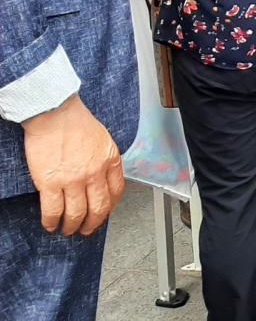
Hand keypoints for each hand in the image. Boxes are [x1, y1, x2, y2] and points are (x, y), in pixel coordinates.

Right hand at [23, 95, 125, 235]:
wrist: (55, 113)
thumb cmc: (76, 121)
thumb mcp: (102, 139)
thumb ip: (105, 159)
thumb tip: (103, 177)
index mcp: (109, 160)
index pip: (117, 191)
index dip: (111, 207)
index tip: (105, 213)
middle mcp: (95, 172)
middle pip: (99, 208)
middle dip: (94, 223)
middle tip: (88, 229)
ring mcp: (73, 180)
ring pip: (77, 214)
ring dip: (72, 226)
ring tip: (68, 229)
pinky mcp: (51, 183)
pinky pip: (53, 210)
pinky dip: (52, 221)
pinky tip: (50, 224)